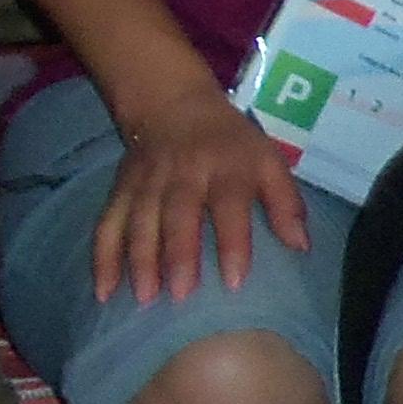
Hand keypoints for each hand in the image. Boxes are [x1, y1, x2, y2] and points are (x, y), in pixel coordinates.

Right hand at [94, 85, 311, 301]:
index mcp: (226, 168)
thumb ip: (285, 202)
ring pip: (139, 222)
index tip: (233, 282)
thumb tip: (300, 245)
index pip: (229, 205)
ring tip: (144, 298)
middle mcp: (183, 175)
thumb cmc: (230, 143)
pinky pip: (107, 223)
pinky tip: (103, 291)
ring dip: (139, 260)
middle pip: (178, 216)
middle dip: (177, 255)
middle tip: (180, 296)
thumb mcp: (268, 161)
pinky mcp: (120, 189)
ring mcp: (147, 182)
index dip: (232, 243)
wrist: (172, 105)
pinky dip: (102, 257)